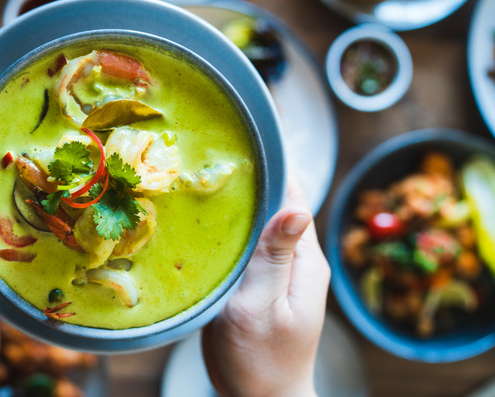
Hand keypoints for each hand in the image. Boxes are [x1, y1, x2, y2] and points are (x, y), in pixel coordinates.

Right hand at [202, 178, 329, 396]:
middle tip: (209, 161)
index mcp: (304, 262)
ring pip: (260, 226)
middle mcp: (296, 262)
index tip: (244, 145)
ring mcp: (279, 274)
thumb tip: (298, 207)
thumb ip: (275, 258)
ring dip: (238, 208)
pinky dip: (230, 233)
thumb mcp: (261, 306)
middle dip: (249, 184)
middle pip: (276, 208)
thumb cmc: (260, 360)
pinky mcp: (261, 285)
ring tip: (202, 184)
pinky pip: (248, 248)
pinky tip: (205, 225)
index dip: (273, 169)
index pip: (294, 199)